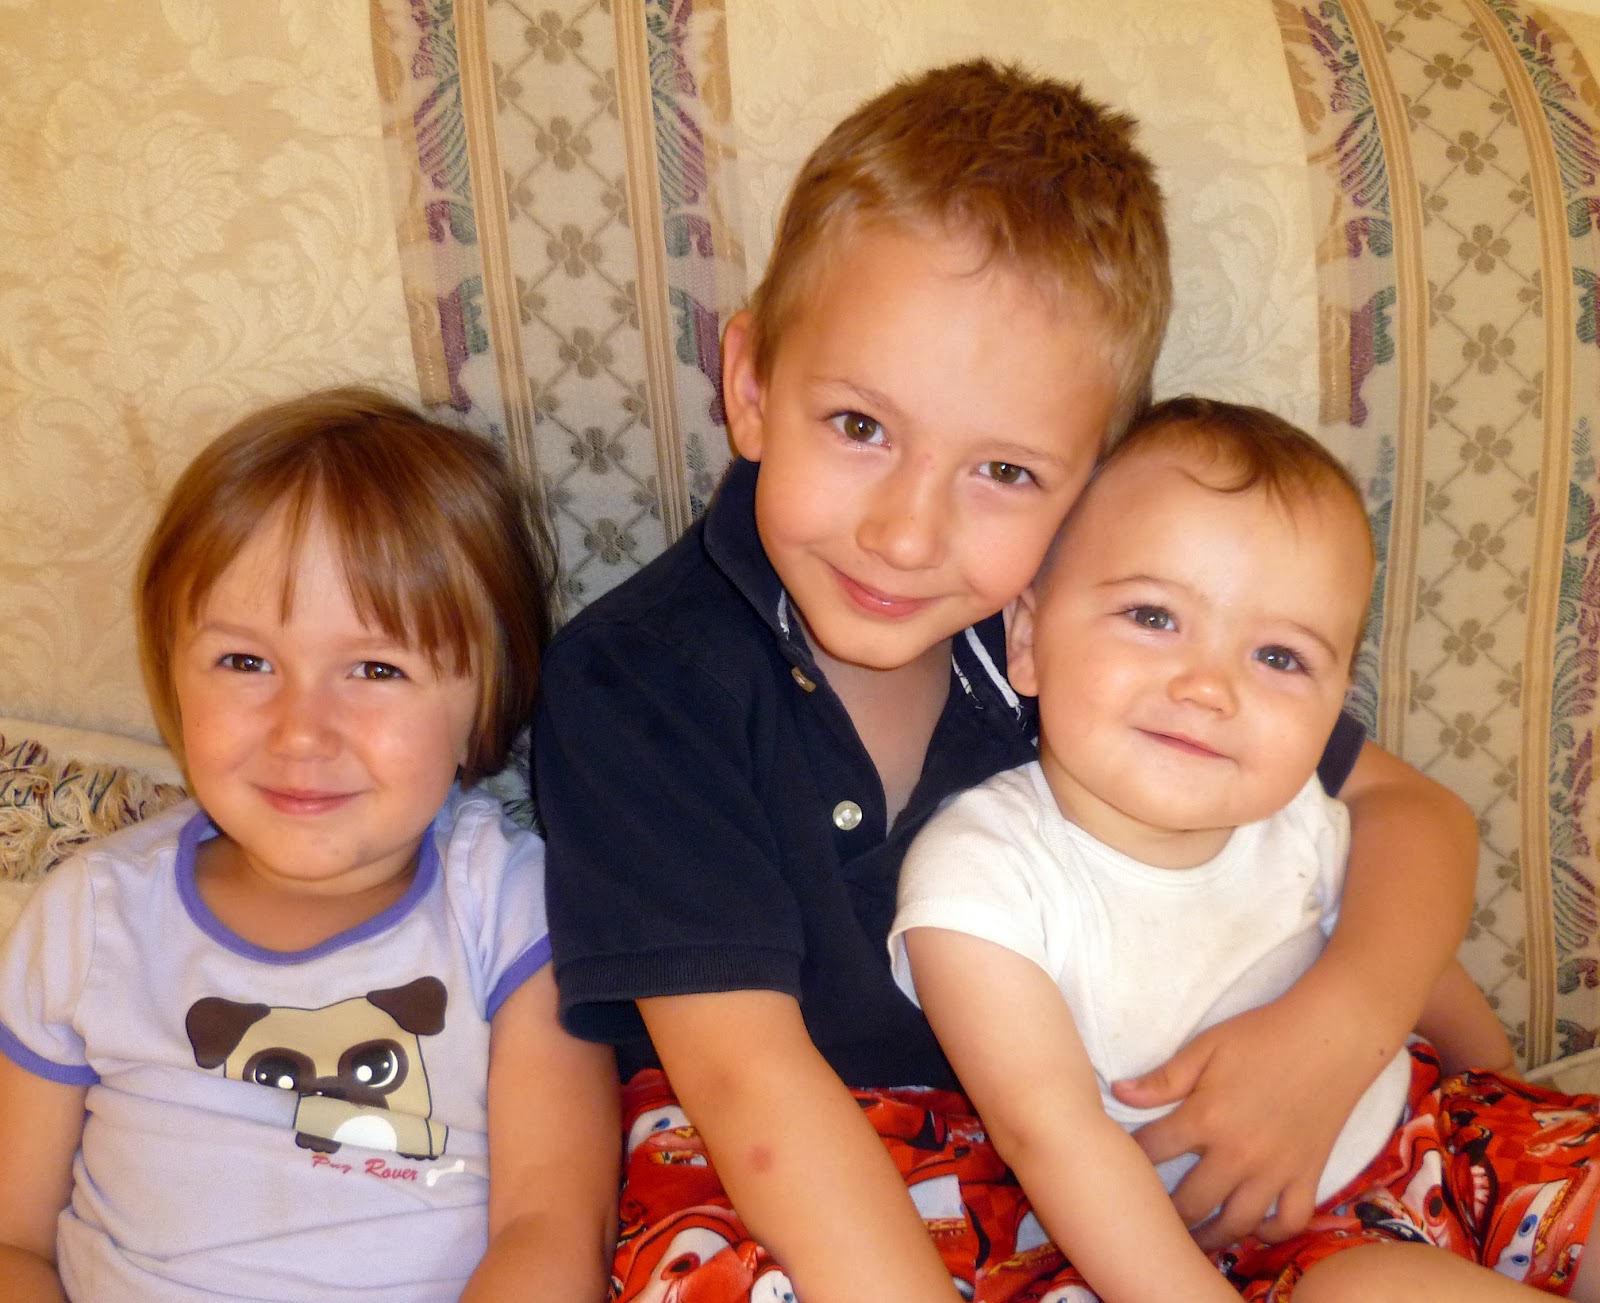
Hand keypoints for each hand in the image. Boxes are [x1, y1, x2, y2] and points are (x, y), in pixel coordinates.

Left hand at [1111, 993, 1381, 1251]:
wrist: (1331, 1038)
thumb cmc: (1262, 1036)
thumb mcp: (1205, 1047)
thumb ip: (1163, 1078)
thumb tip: (1119, 1092)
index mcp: (1206, 1118)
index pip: (1153, 1151)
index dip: (1130, 1158)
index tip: (1120, 1165)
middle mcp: (1239, 1154)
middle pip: (1190, 1203)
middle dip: (1165, 1213)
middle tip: (1150, 1217)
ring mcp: (1276, 1171)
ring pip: (1237, 1224)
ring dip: (1210, 1237)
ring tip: (1191, 1240)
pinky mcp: (1308, 1176)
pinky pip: (1289, 1222)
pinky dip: (1270, 1232)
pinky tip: (1252, 1227)